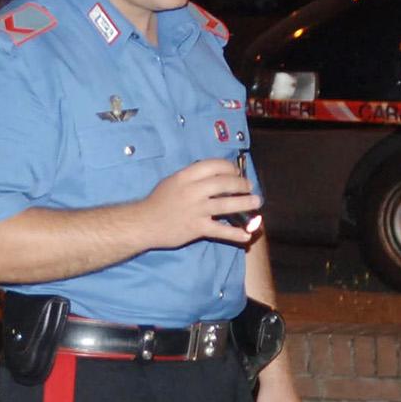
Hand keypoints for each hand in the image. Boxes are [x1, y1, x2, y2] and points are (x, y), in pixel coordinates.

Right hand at [143, 158, 260, 249]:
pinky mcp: (197, 228)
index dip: (230, 168)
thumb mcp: (172, 181)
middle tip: (249, 188)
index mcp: (186, 176)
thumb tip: (213, 176)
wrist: (144, 223)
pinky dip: (235, 234)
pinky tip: (246, 235)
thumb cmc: (157, 201)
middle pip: (225, 183)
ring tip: (256, 203)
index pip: (215, 165)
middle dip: (241, 185)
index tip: (236, 173)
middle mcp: (193, 191)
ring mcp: (196, 210)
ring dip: (245, 203)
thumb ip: (192, 177)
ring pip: (227, 205)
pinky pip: (220, 231)